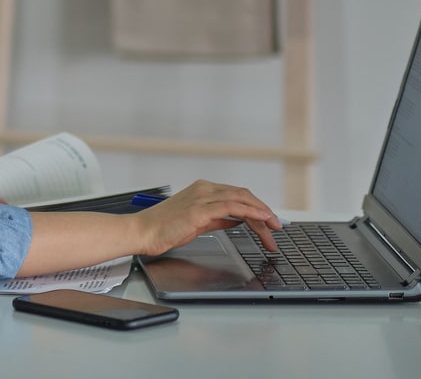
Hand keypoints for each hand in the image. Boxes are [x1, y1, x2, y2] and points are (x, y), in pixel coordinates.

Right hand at [131, 179, 281, 254]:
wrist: (143, 232)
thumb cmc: (164, 229)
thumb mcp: (197, 222)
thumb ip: (217, 219)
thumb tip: (237, 220)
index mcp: (202, 190)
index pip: (237, 195)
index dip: (257, 207)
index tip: (269, 222)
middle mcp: (204, 189)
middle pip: (243, 196)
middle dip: (264, 211)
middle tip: (277, 227)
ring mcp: (202, 197)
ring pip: (241, 199)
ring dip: (262, 214)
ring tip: (273, 228)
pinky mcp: (200, 209)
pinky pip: (233, 207)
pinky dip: (251, 212)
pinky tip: (262, 220)